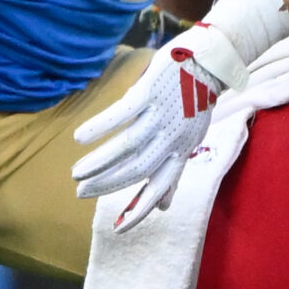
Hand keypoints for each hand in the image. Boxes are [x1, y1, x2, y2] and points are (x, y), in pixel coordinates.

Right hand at [70, 24, 250, 231]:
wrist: (211, 58)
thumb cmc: (194, 100)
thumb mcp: (190, 140)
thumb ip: (173, 172)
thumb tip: (165, 208)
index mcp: (181, 150)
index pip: (159, 188)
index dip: (140, 211)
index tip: (118, 229)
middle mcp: (173, 137)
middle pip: (137, 170)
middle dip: (108, 185)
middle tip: (80, 193)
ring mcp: (162, 115)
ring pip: (127, 146)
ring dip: (99, 162)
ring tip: (76, 172)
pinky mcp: (150, 92)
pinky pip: (122, 114)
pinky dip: (100, 127)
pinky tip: (79, 138)